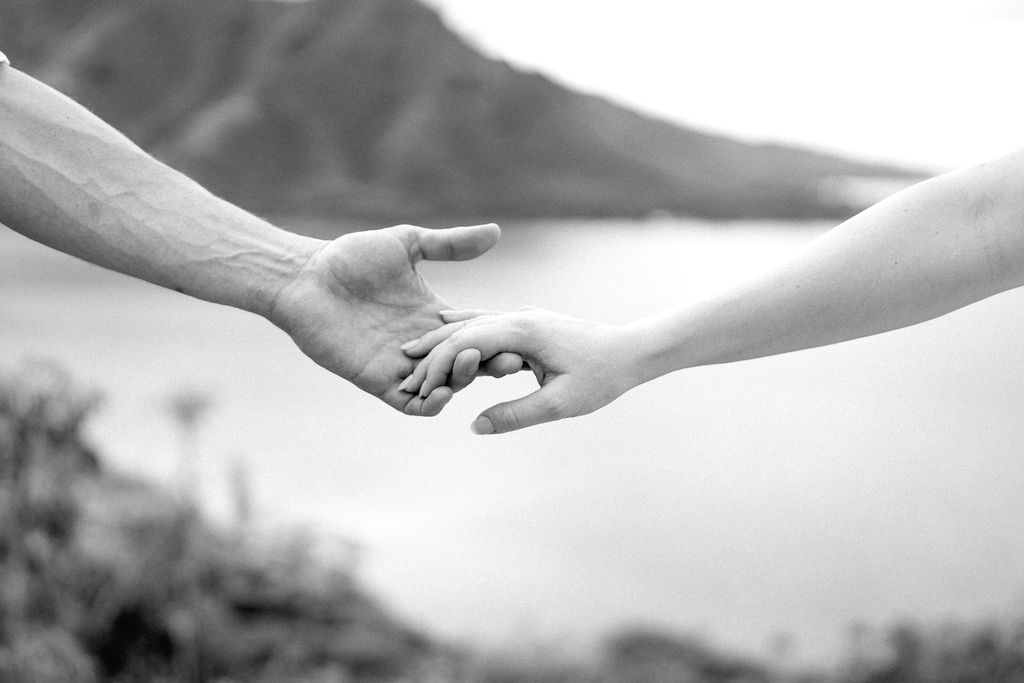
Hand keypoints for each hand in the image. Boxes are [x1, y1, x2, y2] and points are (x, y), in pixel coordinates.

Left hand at [268, 223, 521, 414]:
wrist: (305, 277)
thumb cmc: (350, 257)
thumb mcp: (408, 243)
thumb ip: (451, 244)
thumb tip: (496, 232)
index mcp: (432, 314)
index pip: (474, 332)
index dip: (497, 336)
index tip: (521, 335)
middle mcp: (421, 343)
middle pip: (465, 363)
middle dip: (488, 363)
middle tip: (508, 358)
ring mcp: (400, 365)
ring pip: (443, 386)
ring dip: (461, 381)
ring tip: (473, 365)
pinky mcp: (377, 380)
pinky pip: (410, 404)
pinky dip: (430, 404)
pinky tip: (443, 392)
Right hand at [400, 308, 639, 432]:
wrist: (632, 351)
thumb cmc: (602, 378)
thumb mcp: (560, 404)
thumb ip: (516, 414)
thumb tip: (474, 426)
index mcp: (522, 332)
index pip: (465, 343)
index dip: (437, 365)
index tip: (415, 386)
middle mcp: (518, 317)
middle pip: (462, 327)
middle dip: (430, 348)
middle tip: (399, 367)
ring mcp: (523, 316)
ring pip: (472, 322)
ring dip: (443, 338)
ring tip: (412, 351)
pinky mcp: (528, 321)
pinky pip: (486, 323)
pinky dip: (462, 330)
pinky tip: (446, 328)